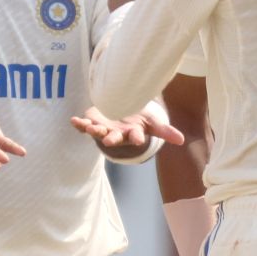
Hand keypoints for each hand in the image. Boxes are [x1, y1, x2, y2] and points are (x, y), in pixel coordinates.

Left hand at [70, 105, 184, 150]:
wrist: (123, 114)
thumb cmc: (139, 119)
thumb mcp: (153, 123)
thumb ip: (165, 131)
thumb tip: (182, 141)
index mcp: (132, 134)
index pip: (136, 137)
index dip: (137, 138)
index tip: (138, 138)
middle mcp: (117, 134)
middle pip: (114, 138)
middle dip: (111, 139)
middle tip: (109, 141)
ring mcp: (104, 129)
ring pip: (97, 132)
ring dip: (93, 130)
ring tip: (90, 127)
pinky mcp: (92, 122)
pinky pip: (84, 125)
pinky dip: (79, 124)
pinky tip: (74, 120)